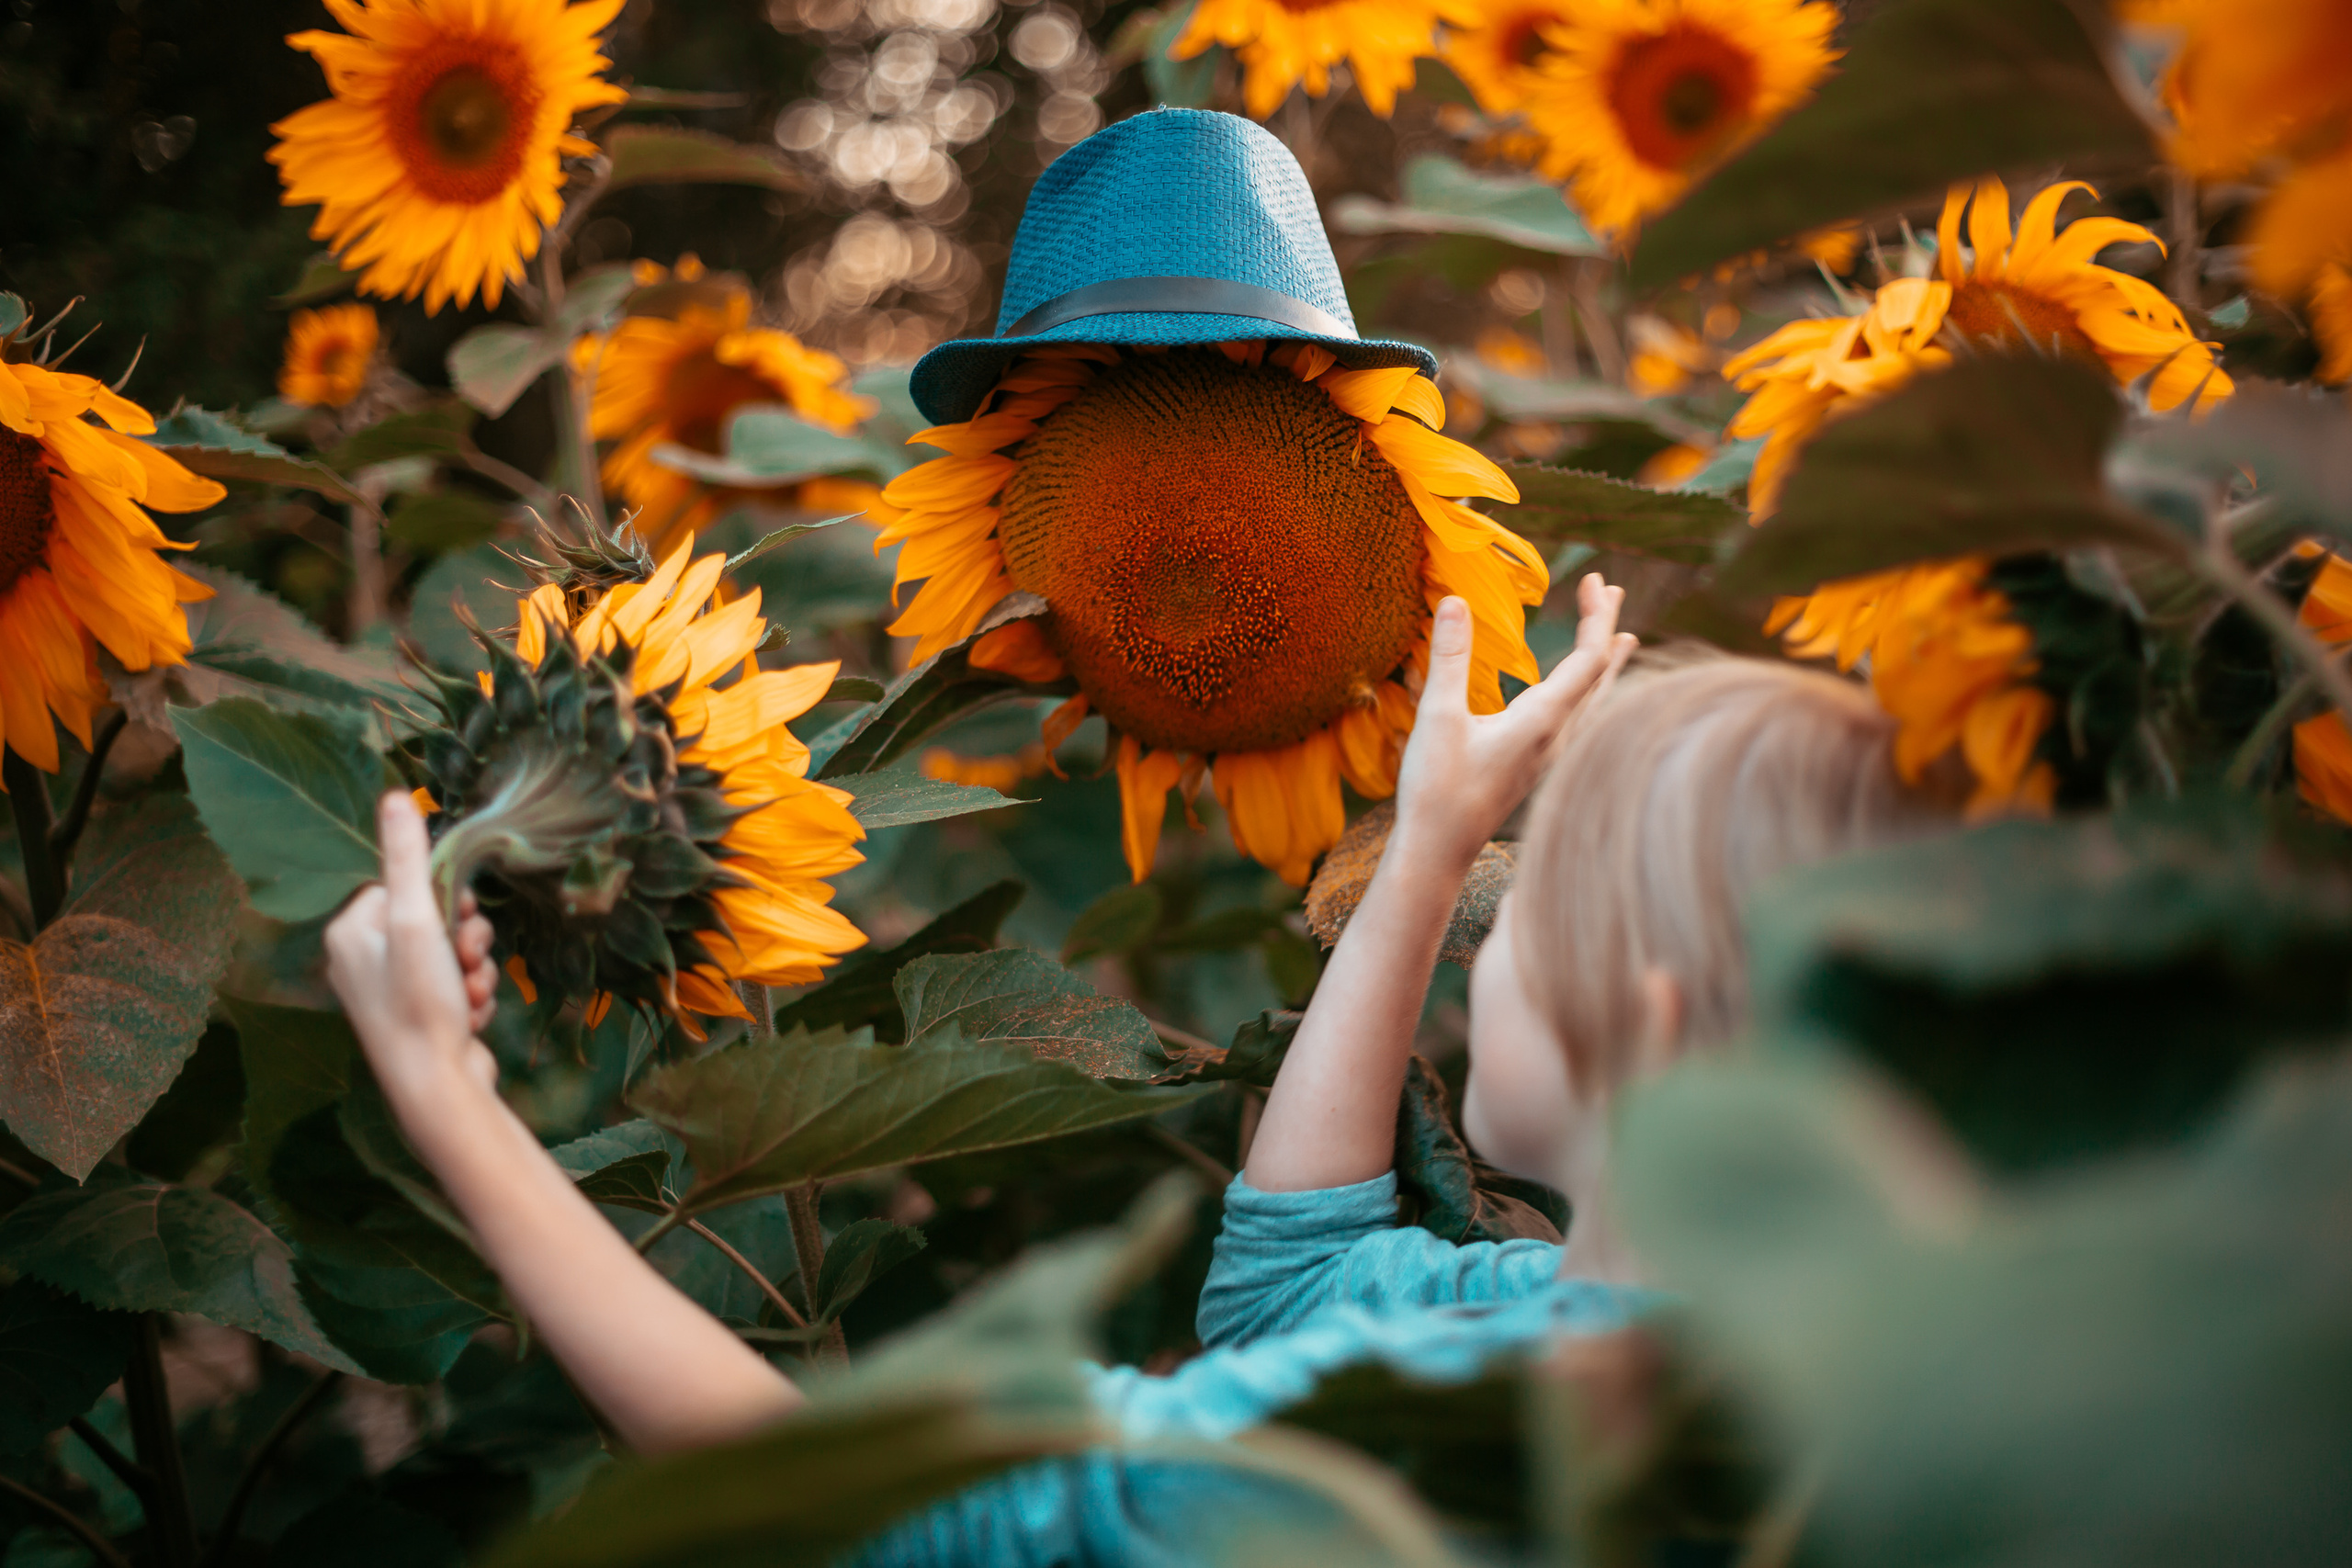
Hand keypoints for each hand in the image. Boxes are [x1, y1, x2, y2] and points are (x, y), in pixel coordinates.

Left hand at [324, 791, 499, 1107]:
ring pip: (451, 953)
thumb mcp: (417, 920)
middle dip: (464, 939)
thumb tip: (396, 795)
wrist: (437, 1088)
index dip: (442, 898)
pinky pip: (454, 986)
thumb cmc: (419, 1002)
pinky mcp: (417, 1018)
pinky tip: (469, 1017)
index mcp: (348, 933)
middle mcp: (361, 961)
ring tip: (472, 994)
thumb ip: (408, 858)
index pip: (404, 886)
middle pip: (431, 918)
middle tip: (468, 958)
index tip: (457, 915)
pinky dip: (470, 996)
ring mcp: (389, 993)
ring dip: (475, 968)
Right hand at [1394, 574, 1634, 869]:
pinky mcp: (1537, 767)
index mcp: (1542, 721)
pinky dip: (1590, 693)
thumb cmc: (1437, 789)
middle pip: (1599, 677)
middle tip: (1614, 591)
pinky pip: (1581, 720)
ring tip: (1624, 640)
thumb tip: (1455, 601)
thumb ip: (1449, 657)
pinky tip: (1580, 696)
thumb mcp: (1437, 717)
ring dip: (1605, 665)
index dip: (1597, 616)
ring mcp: (1551, 756)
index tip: (1598, 580)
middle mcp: (1557, 738)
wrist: (1438, 852)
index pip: (1588, 660)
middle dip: (1605, 629)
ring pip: (1595, 702)